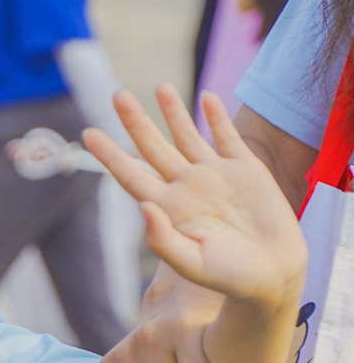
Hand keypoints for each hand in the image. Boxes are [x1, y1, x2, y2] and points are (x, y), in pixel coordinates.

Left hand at [85, 86, 307, 311]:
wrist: (274, 274)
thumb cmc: (230, 276)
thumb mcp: (193, 264)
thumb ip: (163, 239)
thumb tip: (144, 207)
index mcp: (169, 209)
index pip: (132, 176)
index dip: (110, 156)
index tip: (88, 134)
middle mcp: (187, 187)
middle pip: (153, 148)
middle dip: (136, 122)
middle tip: (118, 95)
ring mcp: (215, 175)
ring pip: (188, 135)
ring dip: (174, 111)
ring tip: (159, 86)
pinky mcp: (245, 169)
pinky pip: (228, 137)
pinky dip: (218, 116)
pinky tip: (207, 97)